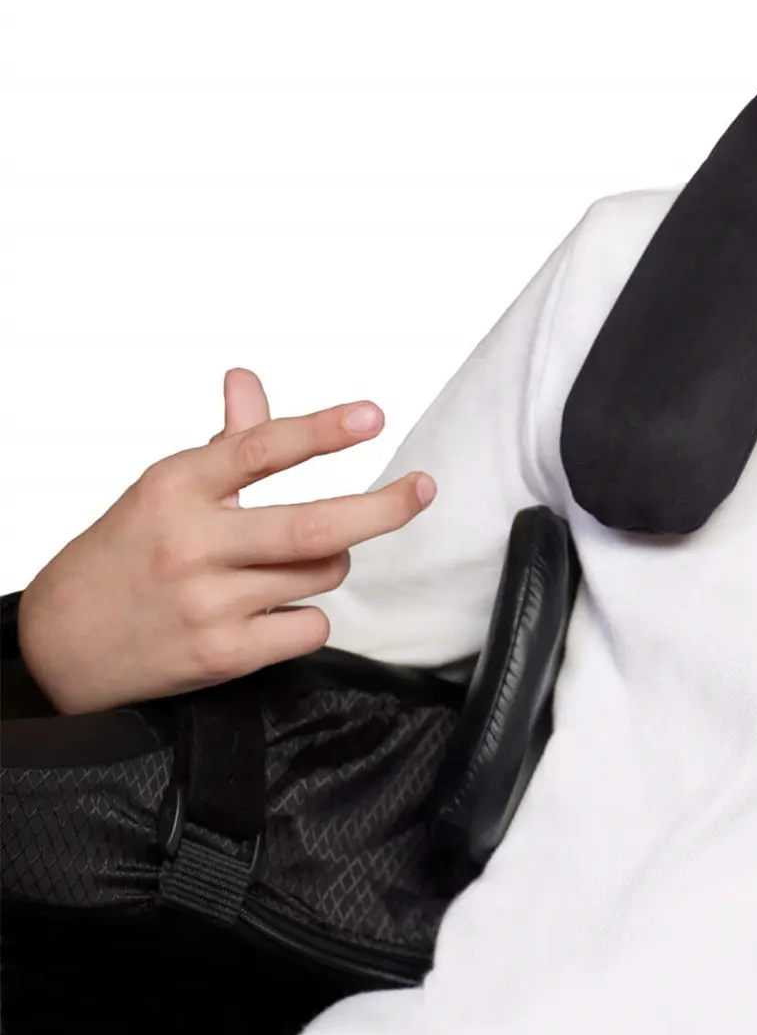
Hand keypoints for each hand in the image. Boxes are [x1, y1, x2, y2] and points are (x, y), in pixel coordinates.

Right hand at [15, 369, 434, 716]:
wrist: (57, 644)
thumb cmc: (126, 552)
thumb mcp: (166, 488)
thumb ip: (225, 440)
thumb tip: (246, 379)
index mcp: (177, 487)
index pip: (260, 449)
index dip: (321, 430)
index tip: (372, 417)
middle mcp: (192, 543)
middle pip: (314, 525)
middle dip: (383, 508)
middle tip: (422, 489)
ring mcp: (207, 603)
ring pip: (322, 572)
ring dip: (332, 561)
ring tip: (299, 558)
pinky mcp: (220, 655)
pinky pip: (309, 626)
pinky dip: (310, 615)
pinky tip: (278, 609)